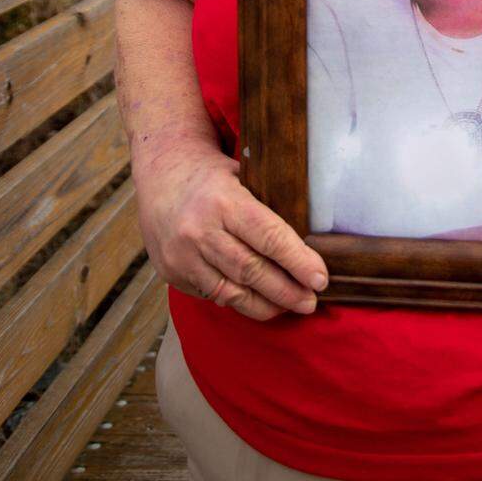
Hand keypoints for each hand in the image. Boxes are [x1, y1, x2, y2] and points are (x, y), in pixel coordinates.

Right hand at [133, 134, 327, 321]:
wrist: (161, 173)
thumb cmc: (211, 173)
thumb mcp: (242, 173)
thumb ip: (269, 202)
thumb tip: (311, 237)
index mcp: (223, 200)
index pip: (269, 237)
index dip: (298, 261)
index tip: (320, 278)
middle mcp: (199, 230)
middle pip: (252, 270)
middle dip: (286, 291)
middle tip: (311, 301)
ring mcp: (182, 256)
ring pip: (231, 291)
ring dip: (265, 304)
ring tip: (290, 307)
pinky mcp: (172, 273)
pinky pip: (211, 294)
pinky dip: (238, 300)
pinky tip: (258, 301)